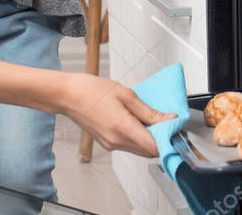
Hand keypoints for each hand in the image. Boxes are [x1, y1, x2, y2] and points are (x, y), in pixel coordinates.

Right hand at [60, 73, 175, 156]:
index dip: (167, 139)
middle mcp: (116, 141)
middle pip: (149, 151)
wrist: (67, 95)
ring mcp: (110, 144)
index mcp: (122, 128)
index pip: (154, 147)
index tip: (174, 127)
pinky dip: (137, 137)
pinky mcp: (106, 143)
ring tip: (150, 118)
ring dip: (149, 138)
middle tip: (165, 120)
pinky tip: (136, 121)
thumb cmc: (92, 90)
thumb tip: (168, 119)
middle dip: (161, 139)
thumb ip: (148, 111)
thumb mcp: (125, 94)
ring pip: (139, 150)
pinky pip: (128, 145)